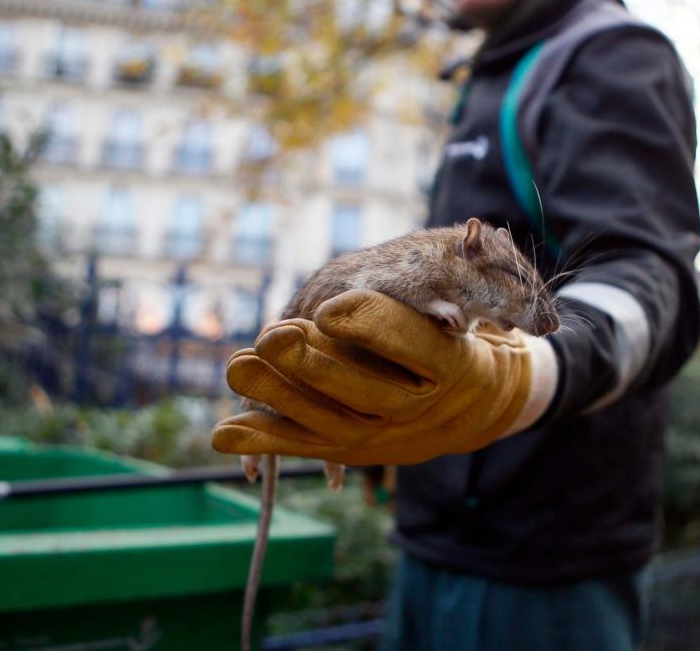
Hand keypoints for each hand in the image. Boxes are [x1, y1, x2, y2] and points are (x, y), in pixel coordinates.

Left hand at [211, 290, 553, 465]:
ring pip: (329, 421)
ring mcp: (386, 436)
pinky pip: (307, 446)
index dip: (369, 325)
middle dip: (313, 365)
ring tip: (237, 365)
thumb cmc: (460, 340)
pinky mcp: (354, 449)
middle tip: (270, 337)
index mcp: (452, 365)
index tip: (329, 309)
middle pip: (363, 391)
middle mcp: (418, 407)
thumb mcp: (476, 307)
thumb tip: (469, 250)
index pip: (412, 343)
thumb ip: (446, 283)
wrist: (474, 404)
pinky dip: (263, 441)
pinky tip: (223, 434)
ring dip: (278, 395)